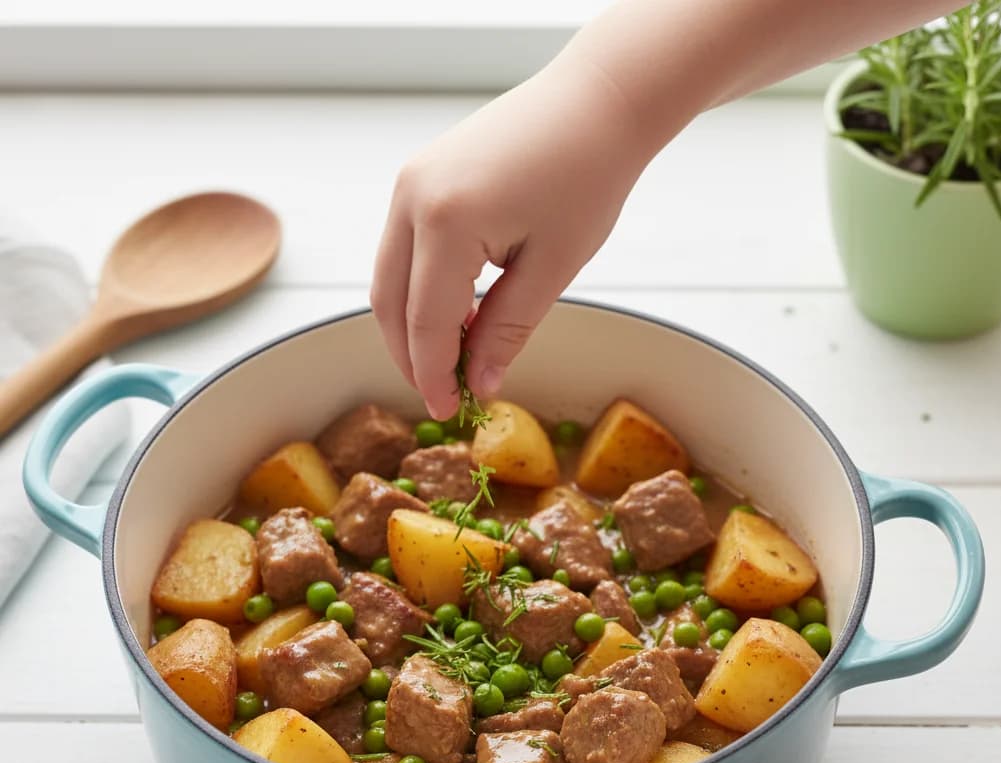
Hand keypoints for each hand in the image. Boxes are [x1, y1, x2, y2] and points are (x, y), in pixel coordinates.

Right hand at [371, 55, 648, 419]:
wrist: (597, 99)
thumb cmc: (588, 175)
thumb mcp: (553, 266)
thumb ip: (507, 329)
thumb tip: (481, 382)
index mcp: (446, 222)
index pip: (425, 323)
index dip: (434, 374)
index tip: (450, 411)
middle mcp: (411, 198)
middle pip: (389, 303)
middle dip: (410, 357)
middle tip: (442, 395)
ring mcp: (409, 182)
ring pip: (388, 277)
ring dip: (410, 326)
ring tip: (449, 362)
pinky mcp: (419, 176)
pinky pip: (403, 249)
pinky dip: (419, 290)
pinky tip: (453, 316)